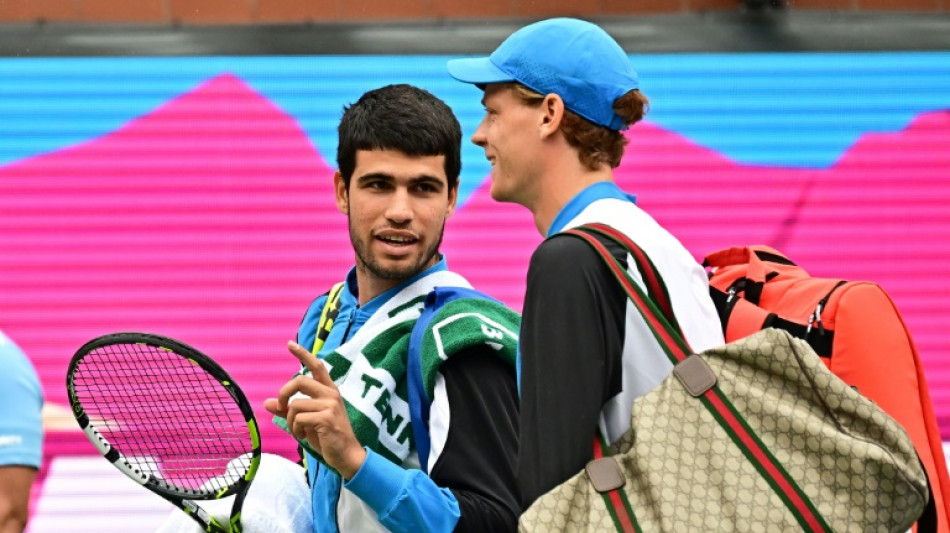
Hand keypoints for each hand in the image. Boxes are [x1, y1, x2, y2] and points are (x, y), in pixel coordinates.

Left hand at [264, 341, 366, 478]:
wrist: (346, 455)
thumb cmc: (327, 437)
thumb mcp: (306, 421)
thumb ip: (289, 410)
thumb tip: (267, 403)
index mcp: (328, 391)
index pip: (317, 367)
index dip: (303, 354)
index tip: (289, 344)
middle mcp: (331, 394)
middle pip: (299, 381)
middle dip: (284, 394)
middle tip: (281, 407)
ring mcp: (330, 406)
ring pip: (296, 405)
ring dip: (291, 421)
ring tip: (299, 431)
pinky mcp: (326, 418)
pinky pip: (299, 419)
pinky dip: (295, 430)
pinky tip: (303, 436)